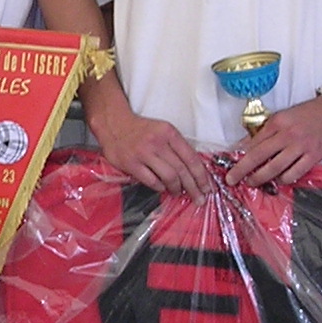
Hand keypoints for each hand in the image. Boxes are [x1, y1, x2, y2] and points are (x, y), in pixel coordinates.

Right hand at [92, 102, 212, 195]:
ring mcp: (143, 153)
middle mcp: (158, 142)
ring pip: (169, 177)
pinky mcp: (131, 163)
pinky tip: (162, 188)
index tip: (207, 187)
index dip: (201, 176)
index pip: (191, 158)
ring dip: (176, 189)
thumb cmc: (141, 130)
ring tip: (179, 193)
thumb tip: (193, 170)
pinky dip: (160, 187)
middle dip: (193, 187)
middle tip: (199, 198)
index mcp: (169, 133)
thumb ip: (177, 147)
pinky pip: (151, 181)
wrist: (114, 124)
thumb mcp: (163, 130)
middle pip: (182, 170)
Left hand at [225, 98, 321, 187]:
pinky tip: (278, 180)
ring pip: (274, 168)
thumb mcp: (284, 116)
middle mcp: (287, 135)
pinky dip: (283, 179)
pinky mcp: (313, 157)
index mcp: (278, 122)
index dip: (239, 155)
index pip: (253, 142)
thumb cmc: (310, 113)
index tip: (230, 163)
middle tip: (232, 179)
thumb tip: (246, 145)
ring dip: (260, 178)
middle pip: (258, 156)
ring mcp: (301, 147)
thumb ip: (266, 130)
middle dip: (242, 170)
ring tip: (252, 182)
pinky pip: (294, 174)